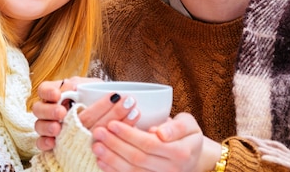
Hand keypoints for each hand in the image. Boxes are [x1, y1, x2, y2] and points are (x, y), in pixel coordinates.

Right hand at [34, 77, 138, 150]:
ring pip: (38, 125)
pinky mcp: (51, 140)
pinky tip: (53, 143)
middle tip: (61, 113)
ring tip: (57, 129)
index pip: (44, 89)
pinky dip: (44, 143)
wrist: (109, 119)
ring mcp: (49, 125)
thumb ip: (83, 86)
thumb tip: (74, 87)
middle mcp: (50, 108)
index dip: (47, 92)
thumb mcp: (93, 88)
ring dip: (46, 126)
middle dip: (48, 111)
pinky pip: (41, 143)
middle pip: (38, 108)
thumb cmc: (98, 99)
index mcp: (57, 93)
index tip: (57, 95)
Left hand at [91, 113, 221, 171]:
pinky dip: (114, 171)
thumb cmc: (187, 136)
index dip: (129, 135)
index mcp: (181, 152)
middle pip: (138, 159)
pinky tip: (102, 161)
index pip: (149, 144)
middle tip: (98, 132)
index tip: (112, 123)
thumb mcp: (188, 124)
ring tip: (96, 146)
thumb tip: (159, 133)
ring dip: (111, 159)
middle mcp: (172, 170)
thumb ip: (176, 127)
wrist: (193, 157)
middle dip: (115, 145)